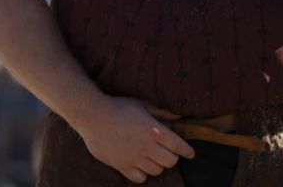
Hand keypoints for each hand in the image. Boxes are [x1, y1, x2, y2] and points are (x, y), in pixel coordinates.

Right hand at [75, 95, 194, 183]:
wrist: (93, 115)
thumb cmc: (118, 107)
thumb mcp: (142, 105)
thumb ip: (161, 112)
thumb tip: (179, 117)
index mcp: (153, 129)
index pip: (178, 146)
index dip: (187, 151)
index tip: (190, 153)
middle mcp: (146, 145)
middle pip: (170, 161)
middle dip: (171, 157)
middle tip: (167, 152)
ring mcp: (134, 157)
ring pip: (156, 171)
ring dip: (157, 165)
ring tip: (152, 157)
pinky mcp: (122, 165)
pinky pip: (140, 178)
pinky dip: (143, 174)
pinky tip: (140, 165)